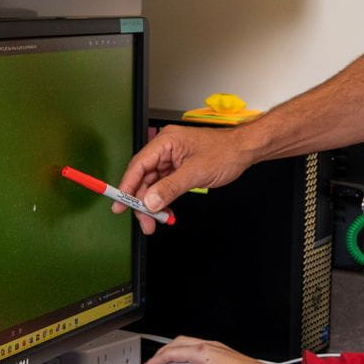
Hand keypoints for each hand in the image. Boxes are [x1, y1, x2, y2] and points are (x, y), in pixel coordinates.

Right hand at [114, 124, 254, 232]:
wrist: (245, 150)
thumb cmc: (225, 152)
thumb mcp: (195, 173)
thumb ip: (170, 188)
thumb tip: (149, 202)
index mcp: (165, 142)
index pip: (138, 165)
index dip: (126, 186)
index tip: (119, 205)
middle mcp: (165, 149)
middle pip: (143, 177)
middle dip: (142, 201)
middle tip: (145, 222)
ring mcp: (171, 159)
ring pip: (152, 184)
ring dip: (152, 203)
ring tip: (155, 221)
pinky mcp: (178, 167)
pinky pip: (164, 185)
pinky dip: (163, 199)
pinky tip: (165, 212)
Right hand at [139, 336, 312, 363]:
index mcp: (203, 352)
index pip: (171, 353)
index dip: (155, 361)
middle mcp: (209, 346)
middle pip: (178, 344)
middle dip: (161, 354)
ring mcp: (217, 349)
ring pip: (188, 345)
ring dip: (174, 353)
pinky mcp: (223, 355)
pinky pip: (197, 350)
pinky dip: (185, 356)